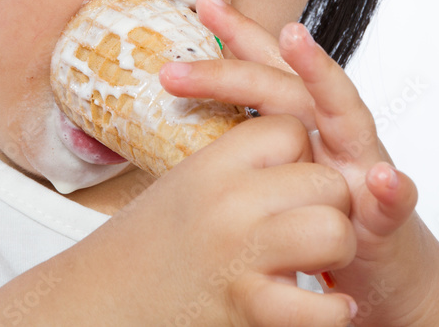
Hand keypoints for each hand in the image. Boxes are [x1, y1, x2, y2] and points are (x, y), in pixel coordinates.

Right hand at [77, 113, 360, 325]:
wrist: (103, 297)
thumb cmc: (149, 244)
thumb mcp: (188, 182)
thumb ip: (238, 162)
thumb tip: (293, 137)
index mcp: (213, 166)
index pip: (292, 130)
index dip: (299, 155)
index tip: (283, 180)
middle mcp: (228, 203)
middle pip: (327, 181)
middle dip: (329, 205)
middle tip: (303, 226)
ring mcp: (239, 254)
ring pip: (335, 232)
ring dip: (335, 251)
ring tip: (314, 262)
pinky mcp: (248, 306)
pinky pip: (319, 307)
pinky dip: (331, 312)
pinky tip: (328, 307)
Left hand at [158, 0, 438, 324]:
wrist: (386, 274)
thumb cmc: (326, 218)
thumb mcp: (282, 172)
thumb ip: (251, 141)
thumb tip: (193, 116)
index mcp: (304, 126)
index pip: (268, 72)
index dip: (238, 35)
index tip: (204, 1)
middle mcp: (334, 135)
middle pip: (290, 83)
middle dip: (247, 49)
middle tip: (206, 17)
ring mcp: (363, 170)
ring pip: (349, 115)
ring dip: (322, 76)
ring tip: (295, 41)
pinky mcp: (390, 219)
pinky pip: (395, 201)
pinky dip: (390, 189)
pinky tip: (380, 178)